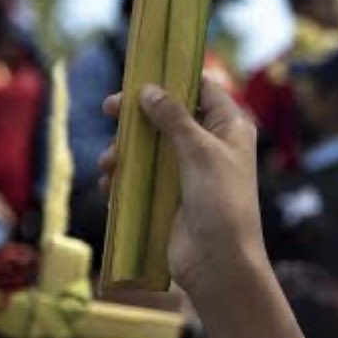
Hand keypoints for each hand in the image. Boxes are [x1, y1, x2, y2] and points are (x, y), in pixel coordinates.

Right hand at [101, 76, 263, 297]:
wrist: (219, 263)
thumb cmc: (220, 202)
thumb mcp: (199, 152)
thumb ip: (174, 118)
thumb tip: (149, 90)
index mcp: (229, 127)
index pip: (202, 89)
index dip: (173, 78)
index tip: (141, 74)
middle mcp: (210, 144)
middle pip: (169, 115)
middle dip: (138, 116)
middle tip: (108, 110)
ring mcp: (189, 170)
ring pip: (151, 147)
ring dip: (126, 151)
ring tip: (108, 164)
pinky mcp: (171, 196)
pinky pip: (143, 177)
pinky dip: (125, 178)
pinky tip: (110, 187)